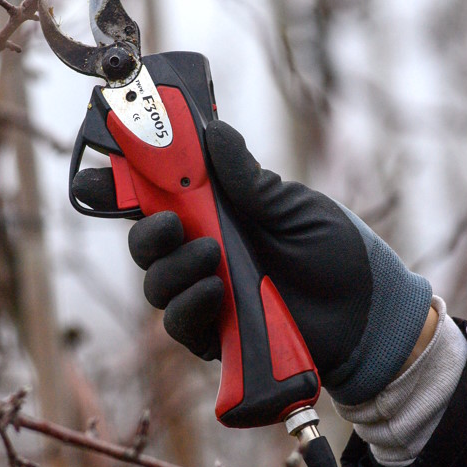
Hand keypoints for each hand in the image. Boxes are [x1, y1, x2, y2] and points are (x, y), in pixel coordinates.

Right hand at [73, 120, 432, 404]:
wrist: (367, 315)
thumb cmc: (335, 253)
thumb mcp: (294, 208)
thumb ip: (249, 180)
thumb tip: (213, 133)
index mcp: (217, 212)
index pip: (158, 196)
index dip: (122, 185)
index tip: (99, 174)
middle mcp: (203, 251)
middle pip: (145, 242)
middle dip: (147, 231)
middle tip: (170, 222)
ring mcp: (206, 293)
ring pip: (156, 283)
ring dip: (173, 268)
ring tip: (211, 256)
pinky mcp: (215, 333)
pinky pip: (179, 323)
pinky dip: (189, 305)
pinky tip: (216, 292)